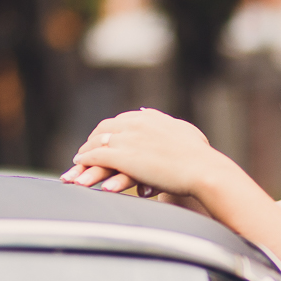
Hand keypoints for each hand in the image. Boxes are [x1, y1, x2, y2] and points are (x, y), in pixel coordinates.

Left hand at [67, 109, 215, 197]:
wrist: (203, 169)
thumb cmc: (199, 155)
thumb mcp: (181, 130)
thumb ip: (161, 119)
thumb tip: (146, 110)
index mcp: (149, 118)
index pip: (120, 121)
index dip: (108, 132)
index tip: (102, 140)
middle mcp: (135, 124)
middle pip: (104, 130)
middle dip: (92, 141)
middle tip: (84, 152)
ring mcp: (128, 139)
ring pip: (97, 143)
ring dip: (84, 153)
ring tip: (77, 163)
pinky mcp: (124, 157)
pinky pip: (97, 156)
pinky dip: (85, 160)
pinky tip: (79, 166)